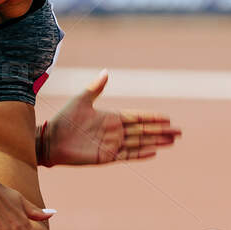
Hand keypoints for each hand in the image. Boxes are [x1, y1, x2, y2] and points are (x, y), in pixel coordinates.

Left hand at [42, 70, 181, 166]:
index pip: (138, 117)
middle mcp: (115, 132)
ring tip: (172, 142)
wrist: (51, 140)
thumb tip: (106, 72)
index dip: (152, 118)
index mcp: (112, 117)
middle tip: (179, 132)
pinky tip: (154, 152)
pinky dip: (140, 154)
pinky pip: (127, 155)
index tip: (167, 117)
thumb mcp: (81, 100)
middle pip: (143, 131)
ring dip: (156, 142)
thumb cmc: (65, 119)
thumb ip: (96, 87)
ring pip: (139, 143)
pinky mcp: (106, 157)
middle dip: (161, 131)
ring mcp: (112, 145)